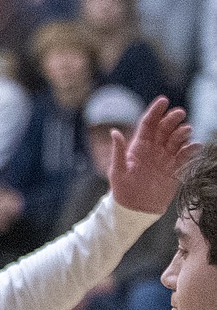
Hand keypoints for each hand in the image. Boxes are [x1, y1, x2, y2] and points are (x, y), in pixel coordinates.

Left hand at [109, 97, 201, 213]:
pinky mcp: (175, 169)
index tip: (163, 100)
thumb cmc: (122, 190)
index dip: (155, 112)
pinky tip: (195, 146)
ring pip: (176, 140)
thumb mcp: (117, 171)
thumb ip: (118, 151)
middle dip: (172, 119)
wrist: (135, 209)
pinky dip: (191, 149)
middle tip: (179, 114)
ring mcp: (165, 158)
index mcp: (138, 147)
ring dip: (182, 132)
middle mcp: (153, 149)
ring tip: (186, 130)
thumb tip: (114, 132)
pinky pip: (185, 155)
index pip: (148, 124)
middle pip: (164, 129)